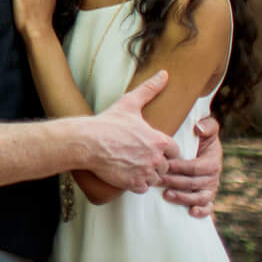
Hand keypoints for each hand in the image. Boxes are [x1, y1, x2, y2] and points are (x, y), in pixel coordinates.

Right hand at [86, 71, 176, 192]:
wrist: (87, 142)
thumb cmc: (108, 122)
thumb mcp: (130, 103)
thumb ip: (150, 89)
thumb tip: (164, 74)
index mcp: (159, 140)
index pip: (175, 151)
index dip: (165, 149)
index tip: (152, 146)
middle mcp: (156, 158)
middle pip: (166, 166)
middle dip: (156, 163)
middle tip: (140, 156)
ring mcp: (145, 172)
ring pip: (156, 178)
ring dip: (148, 174)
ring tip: (134, 164)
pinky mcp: (134, 184)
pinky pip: (144, 188)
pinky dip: (137, 183)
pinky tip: (128, 173)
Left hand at [162, 115, 222, 216]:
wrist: (199, 146)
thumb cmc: (199, 137)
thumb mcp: (205, 128)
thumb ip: (207, 125)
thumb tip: (199, 128)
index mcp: (213, 160)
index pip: (196, 167)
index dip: (181, 167)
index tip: (165, 165)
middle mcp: (213, 176)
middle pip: (195, 183)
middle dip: (175, 182)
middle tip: (157, 180)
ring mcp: (210, 188)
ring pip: (200, 197)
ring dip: (183, 198)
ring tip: (166, 195)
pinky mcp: (206, 198)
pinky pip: (208, 208)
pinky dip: (201, 212)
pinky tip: (190, 212)